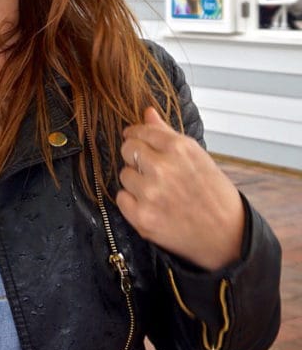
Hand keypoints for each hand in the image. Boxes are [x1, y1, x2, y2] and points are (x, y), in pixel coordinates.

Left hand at [116, 108, 244, 270]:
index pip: (140, 131)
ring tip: (159, 191)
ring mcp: (150, 193)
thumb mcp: (198, 157)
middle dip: (135, 156)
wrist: (228, 237)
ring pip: (124, 175)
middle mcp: (162, 168)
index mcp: (179, 148)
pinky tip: (153, 205)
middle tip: (151, 169)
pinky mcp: (142, 217)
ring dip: (136, 181)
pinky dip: (133, 202)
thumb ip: (167, 133)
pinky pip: (122, 198)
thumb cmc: (215, 195)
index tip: (135, 138)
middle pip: (127, 150)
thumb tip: (147, 112)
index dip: (136, 135)